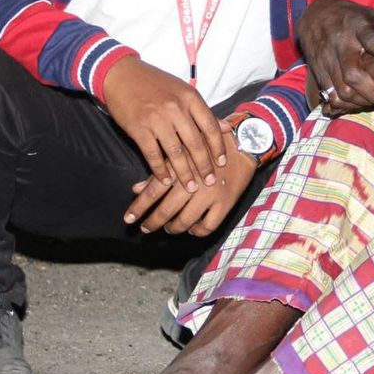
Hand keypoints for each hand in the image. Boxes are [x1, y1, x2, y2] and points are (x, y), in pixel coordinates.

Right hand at [102, 56, 223, 191]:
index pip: (210, 126)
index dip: (218, 147)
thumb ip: (203, 111)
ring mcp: (156, 118)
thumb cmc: (155, 84)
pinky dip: (159, 170)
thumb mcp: (183, 91)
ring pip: (175, 152)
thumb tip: (226, 127)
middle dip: (204, 166)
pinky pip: (152, 154)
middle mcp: (175, 108)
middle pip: (195, 143)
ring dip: (184, 173)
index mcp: (190, 97)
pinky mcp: (138, 128)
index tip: (221, 163)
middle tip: (210, 182)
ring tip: (190, 187)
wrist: (121, 74)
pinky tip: (165, 180)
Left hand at [125, 124, 256, 234]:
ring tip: (168, 228)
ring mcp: (211, 195)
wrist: (245, 143)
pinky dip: (197, 231)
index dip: (139, 207)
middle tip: (144, 229)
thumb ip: (159, 172)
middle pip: (166, 210)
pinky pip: (207, 226)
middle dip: (152, 222)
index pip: (153, 191)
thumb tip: (135, 189)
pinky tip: (192, 228)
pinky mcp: (226, 203)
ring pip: (185, 221)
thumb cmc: (209, 146)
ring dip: (173, 228)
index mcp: (181, 167)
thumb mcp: (182, 152)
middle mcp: (194, 182)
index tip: (128, 219)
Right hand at [298, 0, 373, 112]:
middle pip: (353, 72)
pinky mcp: (318, 70)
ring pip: (343, 88)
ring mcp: (328, 57)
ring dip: (362, 100)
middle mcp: (341, 42)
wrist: (316, 15)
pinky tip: (360, 102)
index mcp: (358, 25)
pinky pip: (332, 94)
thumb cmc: (354, 17)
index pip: (370, 39)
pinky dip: (347, 103)